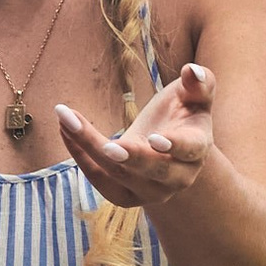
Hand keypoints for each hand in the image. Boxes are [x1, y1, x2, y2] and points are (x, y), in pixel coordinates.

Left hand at [55, 62, 217, 212]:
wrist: (171, 151)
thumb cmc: (183, 114)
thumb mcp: (194, 97)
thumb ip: (200, 83)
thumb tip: (192, 70)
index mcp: (197, 149)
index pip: (189, 150)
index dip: (174, 145)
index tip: (154, 139)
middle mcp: (178, 176)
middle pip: (152, 169)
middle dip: (129, 157)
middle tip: (107, 146)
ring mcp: (152, 191)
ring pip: (119, 174)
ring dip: (90, 147)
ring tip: (67, 120)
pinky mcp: (125, 196)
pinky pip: (100, 179)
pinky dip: (80, 155)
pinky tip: (65, 129)